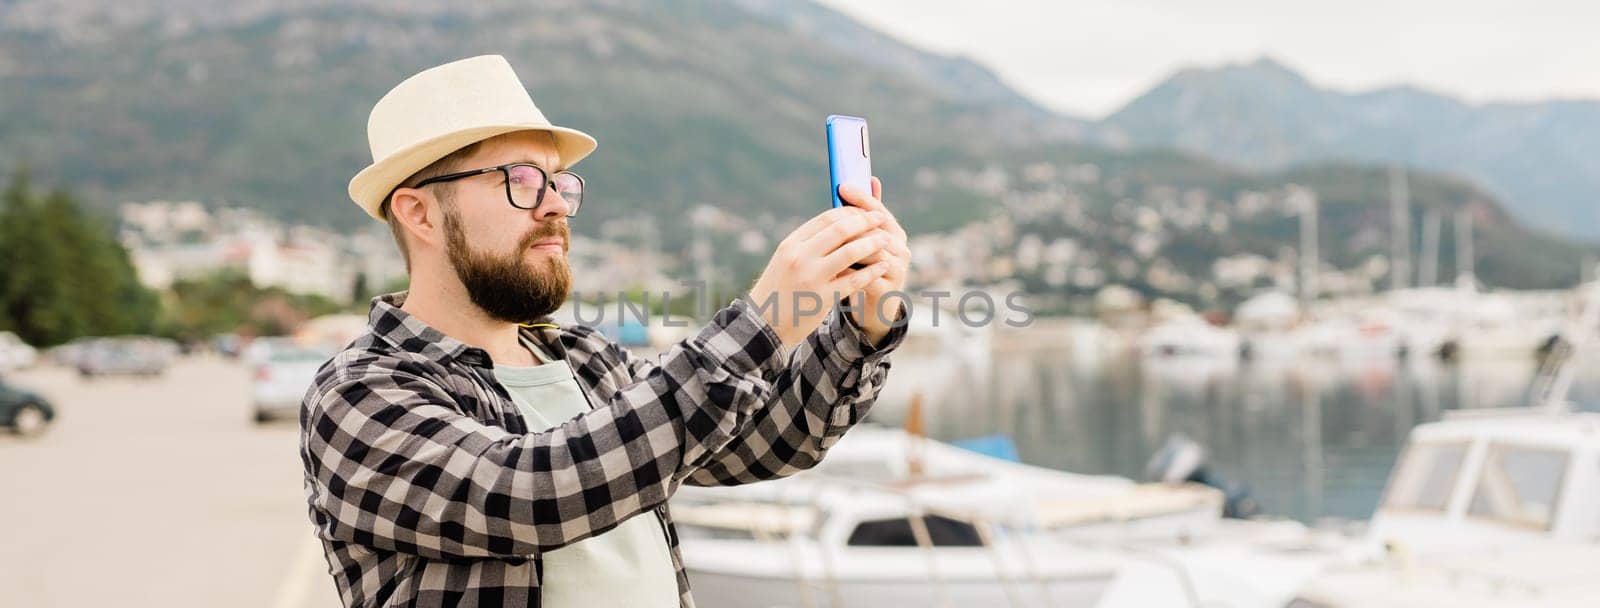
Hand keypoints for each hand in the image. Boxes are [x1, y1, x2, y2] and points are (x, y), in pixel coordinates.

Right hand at [748, 200, 894, 347]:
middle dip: (865, 221)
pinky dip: (871, 270)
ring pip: (850, 252)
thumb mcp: (786, 260)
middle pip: (840, 229)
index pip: (826, 218)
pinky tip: (882, 266)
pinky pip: (854, 280)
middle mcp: (800, 256)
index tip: (865, 211)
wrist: (764, 325)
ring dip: (872, 243)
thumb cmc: (779, 290)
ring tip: (887, 239)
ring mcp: (811, 277)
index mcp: (791, 244)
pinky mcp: (822, 298)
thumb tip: (839, 226)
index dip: (850, 212)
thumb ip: (808, 244)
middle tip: (881, 217)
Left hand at [837, 177, 909, 345]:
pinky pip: (868, 276)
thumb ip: (863, 215)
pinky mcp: (888, 289)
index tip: (841, 186)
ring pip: (874, 251)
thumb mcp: (862, 240)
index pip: (879, 209)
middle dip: (852, 220)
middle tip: (831, 212)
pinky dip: (850, 270)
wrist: (875, 304)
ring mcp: (897, 269)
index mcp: (895, 232)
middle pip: (876, 229)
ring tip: (828, 240)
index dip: (861, 197)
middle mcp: (901, 248)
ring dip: (851, 245)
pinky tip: (832, 266)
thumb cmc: (864, 267)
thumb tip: (871, 179)